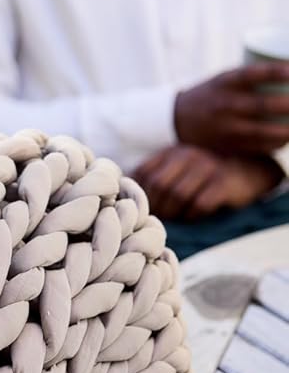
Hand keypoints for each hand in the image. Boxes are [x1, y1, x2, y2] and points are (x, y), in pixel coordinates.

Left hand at [132, 144, 279, 222]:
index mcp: (171, 152)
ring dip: (173, 214)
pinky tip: (193, 217)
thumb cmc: (204, 178)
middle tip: (157, 220)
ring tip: (175, 221)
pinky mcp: (223, 182)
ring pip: (178, 195)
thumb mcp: (178, 170)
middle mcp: (187, 155)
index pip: (142, 172)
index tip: (138, 210)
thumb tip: (125, 202)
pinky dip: (193, 215)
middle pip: (158, 185)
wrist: (247, 172)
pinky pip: (200, 204)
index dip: (137, 194)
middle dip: (155, 208)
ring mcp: (207, 166)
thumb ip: (154, 178)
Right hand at [174, 63, 288, 154]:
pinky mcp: (229, 146)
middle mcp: (225, 105)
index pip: (254, 74)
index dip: (278, 72)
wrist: (178, 121)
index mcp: (224, 82)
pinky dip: (278, 142)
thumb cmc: (212, 95)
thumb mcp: (225, 79)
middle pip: (264, 104)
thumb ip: (253, 78)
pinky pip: (258, 147)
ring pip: (264, 130)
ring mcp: (227, 128)